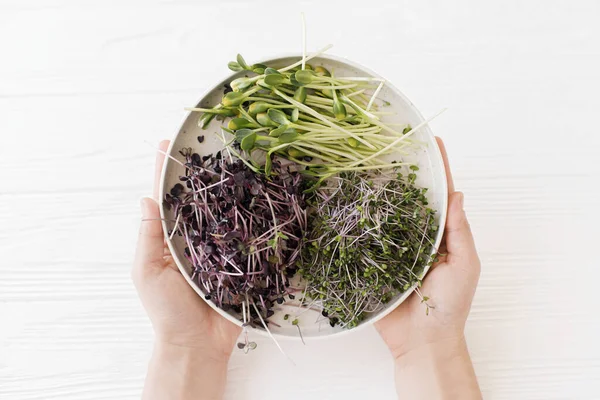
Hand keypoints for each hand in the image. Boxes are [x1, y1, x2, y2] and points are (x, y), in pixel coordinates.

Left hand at [133, 140, 240, 361]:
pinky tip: (263, 198)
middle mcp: (196, 237)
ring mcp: (221, 248)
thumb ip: (148, 238)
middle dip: (204, 171)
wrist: (198, 343)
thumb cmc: (167, 311)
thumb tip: (146, 198)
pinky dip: (255, 218)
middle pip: (200, 199)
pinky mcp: (241, 261)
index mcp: (170, 238)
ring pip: (226, 213)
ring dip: (231, 189)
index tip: (168, 143)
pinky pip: (248, 237)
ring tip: (238, 160)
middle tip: (213, 142)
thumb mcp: (147, 273)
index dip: (166, 171)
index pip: (167, 198)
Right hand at [375, 137, 480, 359]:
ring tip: (365, 163)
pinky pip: (364, 238)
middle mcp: (416, 236)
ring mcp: (392, 248)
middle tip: (390, 144)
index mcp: (442, 234)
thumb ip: (460, 233)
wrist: (421, 341)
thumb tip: (458, 196)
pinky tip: (345, 201)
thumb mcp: (463, 266)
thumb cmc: (450, 305)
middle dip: (403, 172)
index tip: (432, 141)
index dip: (438, 168)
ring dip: (376, 191)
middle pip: (409, 198)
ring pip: (384, 214)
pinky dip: (356, 221)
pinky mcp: (372, 261)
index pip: (441, 195)